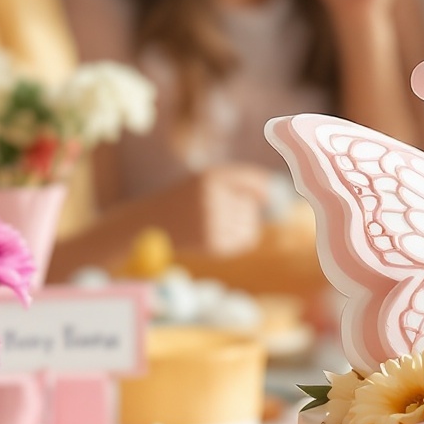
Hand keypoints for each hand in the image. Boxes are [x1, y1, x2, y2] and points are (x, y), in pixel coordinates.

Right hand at [157, 164, 275, 256]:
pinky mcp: (214, 245)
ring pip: (251, 224)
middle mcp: (213, 199)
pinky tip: (215, 236)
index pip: (256, 182)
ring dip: (240, 225)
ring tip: (213, 223)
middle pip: (252, 205)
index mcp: (212, 178)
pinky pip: (245, 240)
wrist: (151, 223)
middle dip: (242, 208)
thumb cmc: (186, 199)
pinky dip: (237, 239)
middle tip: (215, 210)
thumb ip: (243, 181)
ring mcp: (213, 223)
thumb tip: (272, 195)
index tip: (263, 195)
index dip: (263, 189)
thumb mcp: (208, 180)